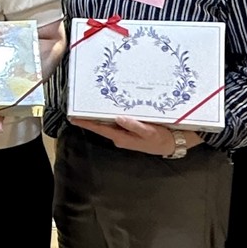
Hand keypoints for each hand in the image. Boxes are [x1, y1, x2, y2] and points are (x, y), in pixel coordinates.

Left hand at [68, 115, 184, 158]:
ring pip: (109, 123)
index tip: (73, 118)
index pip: (100, 129)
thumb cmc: (161, 139)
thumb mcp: (149, 132)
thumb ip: (134, 126)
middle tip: (77, 106)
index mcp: (122, 137)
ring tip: (88, 104)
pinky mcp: (130, 130)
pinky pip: (117, 122)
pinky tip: (108, 107)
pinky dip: (111, 115)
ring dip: (99, 115)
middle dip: (90, 117)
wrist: (173, 143)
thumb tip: (118, 118)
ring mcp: (125, 134)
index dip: (86, 123)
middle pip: (101, 125)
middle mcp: (120, 136)